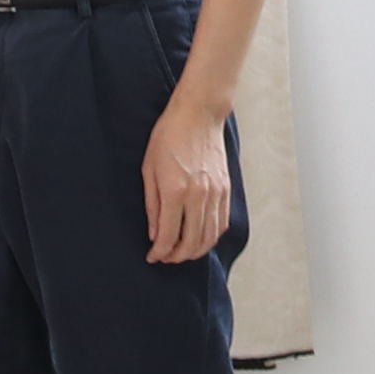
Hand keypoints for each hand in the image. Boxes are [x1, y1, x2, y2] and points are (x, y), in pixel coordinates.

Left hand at [141, 97, 231, 263]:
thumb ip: (152, 205)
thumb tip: (154, 233)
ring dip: (195, 251)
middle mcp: (198, 196)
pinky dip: (211, 237)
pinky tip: (200, 238)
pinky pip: (221, 223)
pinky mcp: (226, 190)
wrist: (198, 115)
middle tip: (166, 258)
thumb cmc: (168, 137)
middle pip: (191, 242)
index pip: (168, 235)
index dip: (159, 252)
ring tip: (182, 252)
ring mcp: (215, 194)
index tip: (152, 256)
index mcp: (175, 191)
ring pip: (209, 237)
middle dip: (177, 256)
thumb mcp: (149, 169)